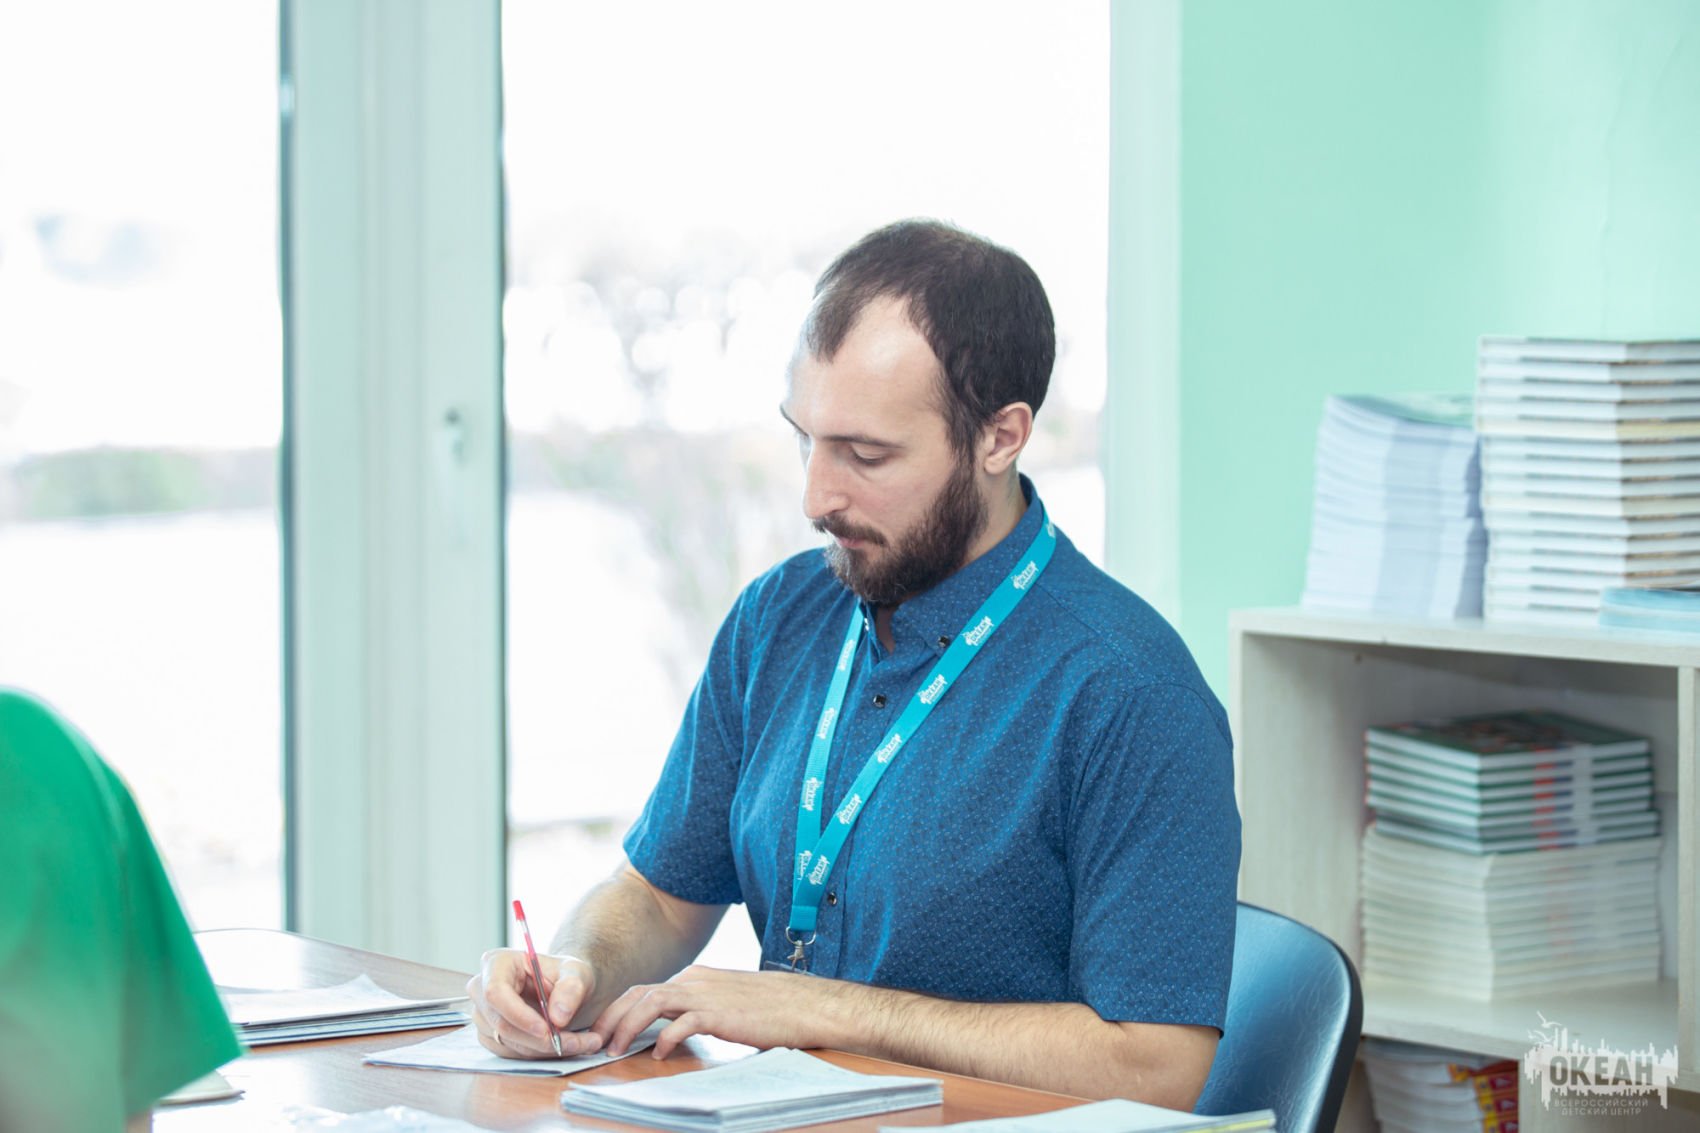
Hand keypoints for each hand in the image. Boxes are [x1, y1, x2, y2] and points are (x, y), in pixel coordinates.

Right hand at [467, 948, 603, 1058]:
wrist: (565, 990)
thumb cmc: (565, 975)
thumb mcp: (576, 973)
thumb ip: (571, 989)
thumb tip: (559, 1017)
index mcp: (497, 963)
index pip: (496, 992)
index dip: (518, 1014)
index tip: (546, 1029)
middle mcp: (482, 989)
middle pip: (501, 1023)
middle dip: (539, 1039)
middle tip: (576, 1043)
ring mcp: (483, 1015)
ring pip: (508, 1043)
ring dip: (544, 1049)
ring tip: (580, 1043)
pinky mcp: (490, 1036)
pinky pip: (511, 1054)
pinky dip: (539, 1054)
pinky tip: (563, 1046)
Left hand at [594, 965, 855, 1059]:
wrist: (803, 1004)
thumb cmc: (768, 1008)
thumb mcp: (724, 1002)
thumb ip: (697, 1009)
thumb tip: (672, 1028)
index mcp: (695, 976)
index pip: (645, 989)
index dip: (620, 1009)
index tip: (605, 1030)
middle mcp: (695, 980)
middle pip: (639, 992)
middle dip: (613, 1017)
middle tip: (597, 1041)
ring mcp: (705, 994)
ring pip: (651, 1002)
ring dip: (628, 1026)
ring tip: (616, 1048)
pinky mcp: (718, 1012)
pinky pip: (681, 1023)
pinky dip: (664, 1038)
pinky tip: (658, 1054)